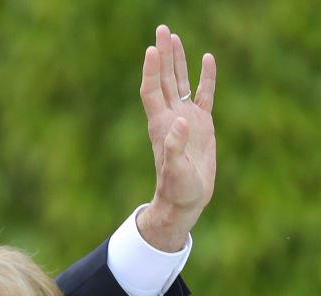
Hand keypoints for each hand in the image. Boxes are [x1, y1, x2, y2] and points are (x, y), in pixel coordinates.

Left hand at [136, 24, 216, 250]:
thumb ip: (174, 148)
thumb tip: (181, 121)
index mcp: (161, 126)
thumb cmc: (177, 189)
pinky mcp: (202, 124)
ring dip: (178, 61)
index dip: (152, 70)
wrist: (184, 200)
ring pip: (181, 83)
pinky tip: (207, 59)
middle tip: (162, 29)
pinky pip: (204, 94)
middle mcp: (171, 117)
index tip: (152, 48)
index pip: (152, 91)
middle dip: (163, 55)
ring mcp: (186, 119)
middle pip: (165, 80)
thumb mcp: (175, 171)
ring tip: (174, 37)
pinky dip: (205, 77)